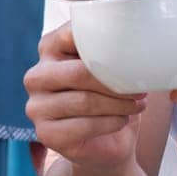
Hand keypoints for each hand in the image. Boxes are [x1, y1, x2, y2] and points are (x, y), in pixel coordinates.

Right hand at [24, 24, 148, 168]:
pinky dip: (111, 123)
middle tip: (140, 88)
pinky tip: (122, 120)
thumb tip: (135, 33)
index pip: (73, 35)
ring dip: (118, 104)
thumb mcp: (109, 67)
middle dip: (115, 82)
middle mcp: (36, 76)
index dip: (105, 43)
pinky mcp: (45, 134)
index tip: (132, 54)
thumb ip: (111, 48)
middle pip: (78, 73)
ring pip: (84, 101)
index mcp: (49, 49)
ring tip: (137, 105)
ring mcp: (37, 106)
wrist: (107, 142)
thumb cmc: (108, 96)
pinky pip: (84, 126)